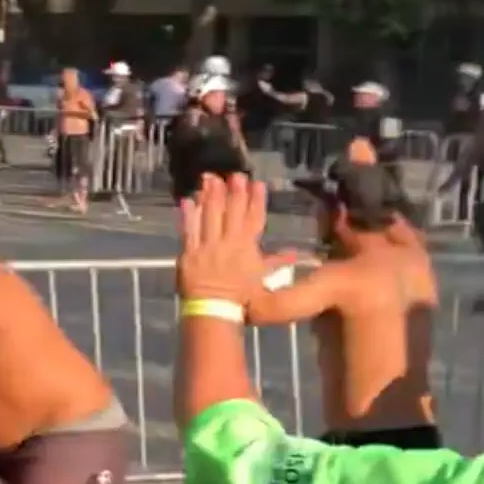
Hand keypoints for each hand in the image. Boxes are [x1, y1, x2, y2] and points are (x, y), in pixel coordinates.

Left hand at [177, 173, 267, 302]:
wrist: (214, 309)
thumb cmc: (240, 297)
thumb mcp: (261, 279)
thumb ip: (276, 263)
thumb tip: (296, 254)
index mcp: (246, 247)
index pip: (253, 218)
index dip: (255, 199)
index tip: (257, 183)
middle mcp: (227, 242)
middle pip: (231, 212)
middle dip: (234, 191)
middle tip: (234, 174)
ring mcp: (207, 245)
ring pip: (209, 215)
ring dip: (210, 196)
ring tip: (210, 178)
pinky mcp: (189, 252)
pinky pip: (188, 230)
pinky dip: (187, 215)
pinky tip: (187, 199)